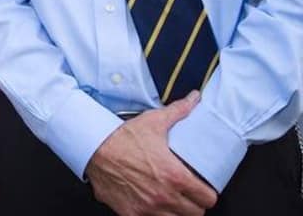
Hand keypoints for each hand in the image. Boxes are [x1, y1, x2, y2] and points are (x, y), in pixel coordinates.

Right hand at [86, 91, 217, 215]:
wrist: (94, 148)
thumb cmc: (123, 137)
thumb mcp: (154, 121)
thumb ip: (179, 111)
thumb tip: (195, 99)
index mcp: (175, 176)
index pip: (207, 199)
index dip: (208, 195)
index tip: (203, 191)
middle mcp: (163, 196)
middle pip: (195, 214)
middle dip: (194, 205)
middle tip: (188, 196)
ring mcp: (147, 208)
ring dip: (175, 212)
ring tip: (171, 202)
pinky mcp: (131, 214)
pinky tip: (150, 206)